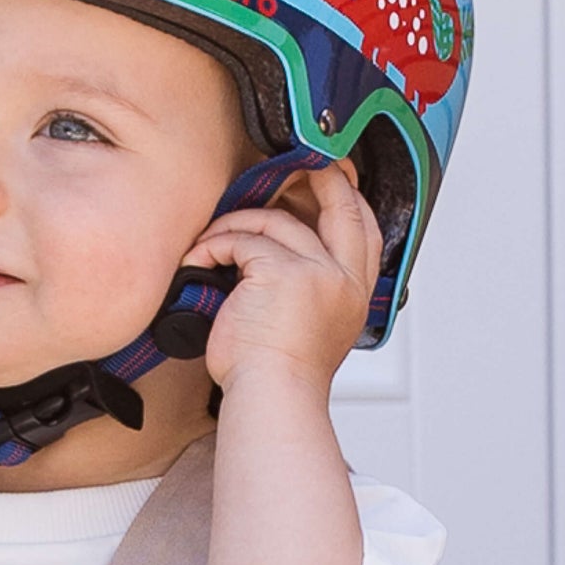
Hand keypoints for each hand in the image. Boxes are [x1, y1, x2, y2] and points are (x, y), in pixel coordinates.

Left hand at [181, 163, 382, 397]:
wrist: (272, 398)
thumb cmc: (278, 375)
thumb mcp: (312, 329)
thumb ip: (310, 291)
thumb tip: (281, 259)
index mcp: (354, 294)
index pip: (365, 232)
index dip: (349, 200)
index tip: (330, 180)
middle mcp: (342, 279)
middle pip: (342, 209)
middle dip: (319, 178)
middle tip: (294, 166)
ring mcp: (316, 273)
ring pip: (276, 222)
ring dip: (237, 226)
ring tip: (211, 245)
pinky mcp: (280, 272)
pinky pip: (242, 239)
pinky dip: (215, 245)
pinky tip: (199, 260)